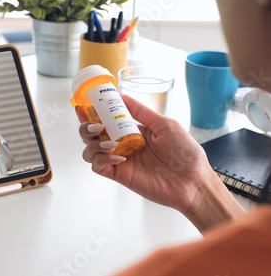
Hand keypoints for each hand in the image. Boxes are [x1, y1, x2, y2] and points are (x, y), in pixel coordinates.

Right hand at [77, 95, 232, 221]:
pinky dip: (101, 159)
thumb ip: (141, 112)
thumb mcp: (164, 124)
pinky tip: (117, 156)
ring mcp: (119, 160)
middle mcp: (122, 144)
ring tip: (109, 143)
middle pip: (92, 134)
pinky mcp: (119, 175)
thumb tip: (121, 96)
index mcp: (132, 131)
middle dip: (86, 126)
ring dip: (93, 143)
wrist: (193, 182)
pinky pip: (98, 166)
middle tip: (95, 124)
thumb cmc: (185, 154)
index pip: (106, 119)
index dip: (92, 112)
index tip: (85, 105)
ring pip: (90, 150)